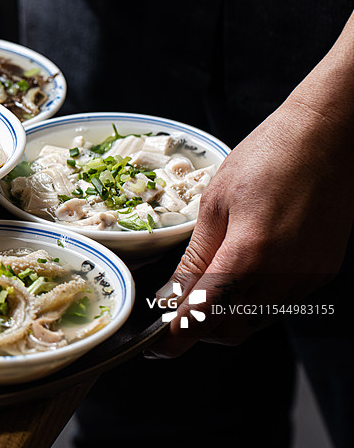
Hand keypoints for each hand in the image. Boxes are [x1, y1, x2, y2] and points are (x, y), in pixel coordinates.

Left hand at [147, 19, 353, 357]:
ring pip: (256, 322)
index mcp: (250, 254)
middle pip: (231, 330)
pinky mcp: (323, 272)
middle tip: (173, 313)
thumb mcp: (215, 204)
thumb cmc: (267, 158)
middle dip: (198, 330)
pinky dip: (252, 302)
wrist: (328, 136)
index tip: (156, 347)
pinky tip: (238, 276)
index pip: (205, 316)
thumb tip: (172, 295)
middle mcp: (285, 275)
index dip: (177, 338)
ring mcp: (309, 277)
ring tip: (202, 292)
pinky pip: (280, 304)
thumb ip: (196, 257)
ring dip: (225, 318)